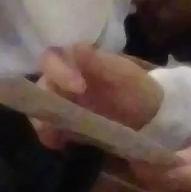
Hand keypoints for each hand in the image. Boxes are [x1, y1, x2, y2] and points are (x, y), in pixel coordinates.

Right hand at [37, 43, 162, 132]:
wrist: (151, 117)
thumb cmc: (138, 90)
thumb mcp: (125, 75)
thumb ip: (101, 63)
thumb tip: (77, 48)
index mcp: (75, 61)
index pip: (51, 59)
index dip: (58, 71)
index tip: (79, 88)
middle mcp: (61, 78)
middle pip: (40, 84)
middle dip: (44, 100)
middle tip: (58, 116)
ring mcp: (60, 101)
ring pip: (39, 106)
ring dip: (42, 119)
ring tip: (53, 135)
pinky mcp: (62, 121)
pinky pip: (47, 126)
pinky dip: (49, 135)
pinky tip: (59, 143)